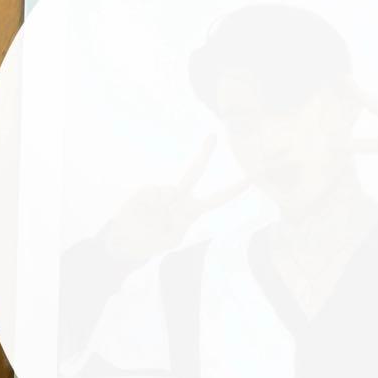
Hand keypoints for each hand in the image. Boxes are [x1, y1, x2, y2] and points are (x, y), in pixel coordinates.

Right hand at [99, 135, 247, 264]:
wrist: (127, 242)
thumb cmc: (153, 242)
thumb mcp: (171, 240)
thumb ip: (177, 221)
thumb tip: (172, 194)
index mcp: (191, 212)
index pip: (216, 200)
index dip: (232, 191)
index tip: (250, 180)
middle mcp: (179, 198)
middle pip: (194, 173)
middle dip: (204, 154)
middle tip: (214, 135)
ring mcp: (163, 193)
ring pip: (171, 190)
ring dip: (165, 207)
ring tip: (155, 221)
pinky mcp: (146, 191)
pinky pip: (154, 192)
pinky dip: (153, 203)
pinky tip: (146, 213)